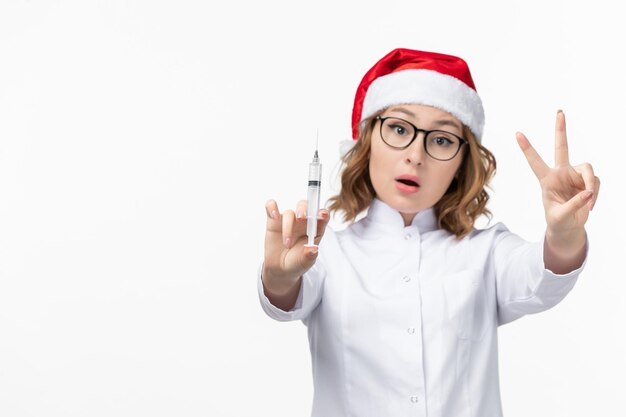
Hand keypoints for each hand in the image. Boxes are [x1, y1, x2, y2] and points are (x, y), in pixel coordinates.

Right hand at [262, 199, 329, 293]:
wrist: (280, 268)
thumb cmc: (296, 263)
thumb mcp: (304, 263)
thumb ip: (309, 256)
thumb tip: (313, 249)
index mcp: (316, 229)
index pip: (322, 216)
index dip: (323, 213)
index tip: (322, 215)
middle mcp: (303, 222)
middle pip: (305, 206)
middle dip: (304, 209)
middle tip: (301, 218)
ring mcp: (289, 220)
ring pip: (289, 213)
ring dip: (288, 227)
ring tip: (287, 244)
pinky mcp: (273, 220)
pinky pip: (271, 206)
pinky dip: (271, 207)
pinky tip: (274, 215)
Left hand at [516, 110, 599, 235]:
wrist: (568, 227)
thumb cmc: (558, 221)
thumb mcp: (560, 216)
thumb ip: (574, 205)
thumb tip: (589, 193)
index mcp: (547, 180)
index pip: (535, 162)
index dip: (527, 148)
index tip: (517, 134)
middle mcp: (561, 173)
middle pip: (562, 147)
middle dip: (561, 129)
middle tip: (559, 111)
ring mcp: (575, 175)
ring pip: (588, 169)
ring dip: (591, 185)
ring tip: (589, 202)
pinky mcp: (588, 181)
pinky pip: (596, 182)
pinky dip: (595, 194)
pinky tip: (590, 205)